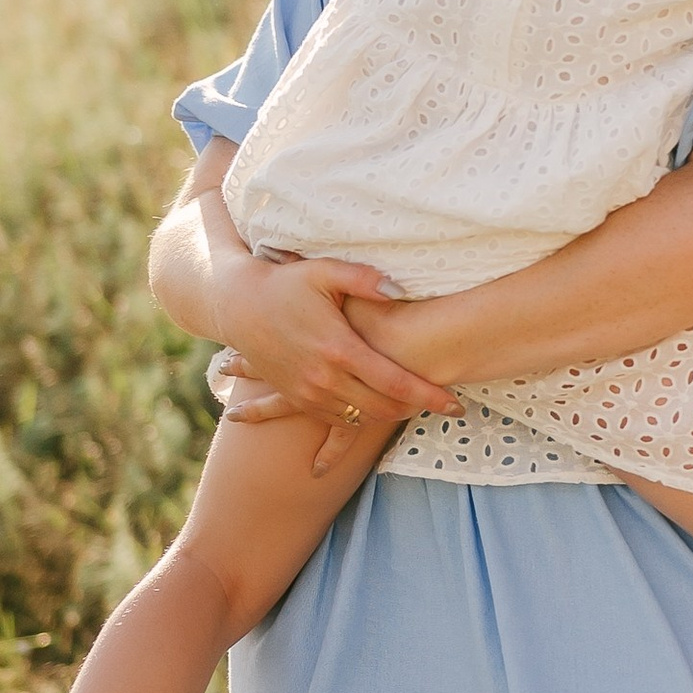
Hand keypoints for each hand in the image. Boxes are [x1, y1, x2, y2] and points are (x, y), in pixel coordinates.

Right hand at [213, 250, 457, 428]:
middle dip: (416, 410)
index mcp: (338, 348)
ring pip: (361, 419)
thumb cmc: (285, 283)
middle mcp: (324, 378)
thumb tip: (401, 289)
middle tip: (441, 405)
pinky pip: (337, 420)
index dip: (428, 395)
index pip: (395, 381)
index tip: (454, 404)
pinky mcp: (296, 399)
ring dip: (390, 415)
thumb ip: (365, 279)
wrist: (239, 306)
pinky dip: (361, 418)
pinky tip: (377, 408)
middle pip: (383, 408)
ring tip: (414, 405)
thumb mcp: (324, 272)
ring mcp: (308, 393)